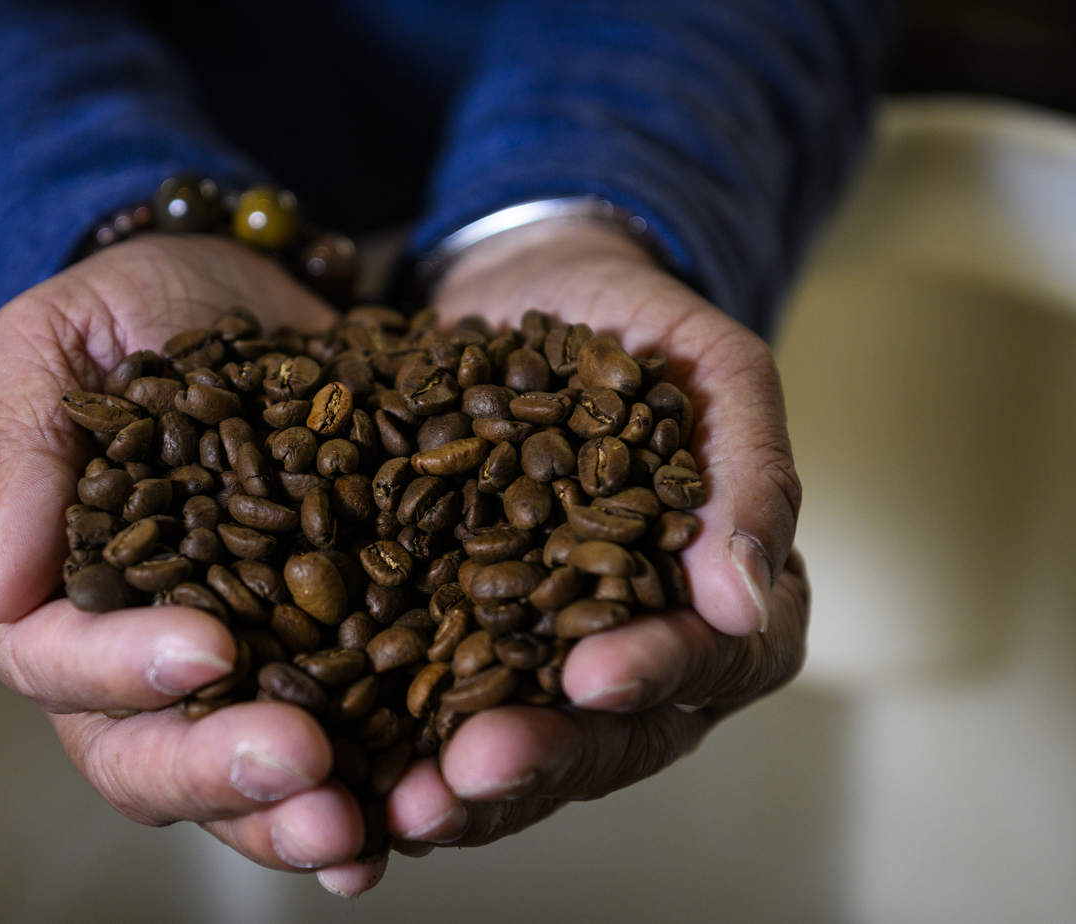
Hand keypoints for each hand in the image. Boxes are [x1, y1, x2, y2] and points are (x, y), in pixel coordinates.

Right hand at [0, 235, 379, 883]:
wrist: (254, 294)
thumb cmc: (140, 306)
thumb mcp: (63, 338)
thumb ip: (22, 443)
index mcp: (52, 585)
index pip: (53, 661)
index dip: (120, 671)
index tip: (208, 649)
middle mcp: (132, 651)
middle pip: (141, 754)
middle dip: (215, 771)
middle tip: (300, 765)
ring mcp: (230, 667)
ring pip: (234, 778)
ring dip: (289, 816)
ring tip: (356, 829)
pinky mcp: (317, 658)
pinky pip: (335, 743)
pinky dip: (370, 786)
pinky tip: (418, 808)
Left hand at [379, 219, 808, 862]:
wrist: (531, 293)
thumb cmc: (637, 325)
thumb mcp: (714, 368)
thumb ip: (748, 472)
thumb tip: (748, 601)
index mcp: (724, 594)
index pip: (717, 659)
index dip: (660, 673)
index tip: (594, 675)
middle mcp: (643, 646)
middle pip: (615, 735)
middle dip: (546, 758)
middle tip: (474, 771)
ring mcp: (548, 655)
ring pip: (526, 745)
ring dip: (468, 786)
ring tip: (405, 806)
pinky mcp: (463, 643)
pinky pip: (441, 712)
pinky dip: (402, 748)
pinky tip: (351, 774)